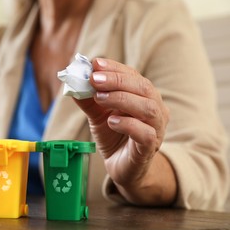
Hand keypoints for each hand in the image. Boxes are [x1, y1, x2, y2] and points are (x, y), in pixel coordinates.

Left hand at [75, 58, 175, 204]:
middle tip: (94, 79)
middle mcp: (154, 109)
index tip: (95, 64)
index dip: (114, 68)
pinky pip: (145, 133)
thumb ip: (88, 100)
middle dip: (117, 80)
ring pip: (147, 108)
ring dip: (121, 99)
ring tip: (99, 97)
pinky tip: (111, 121)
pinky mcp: (150, 147)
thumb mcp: (97, 115)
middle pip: (143, 88)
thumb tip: (74, 82)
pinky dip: (128, 124)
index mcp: (143, 96)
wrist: (122, 166)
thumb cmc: (114, 136)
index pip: (133, 76)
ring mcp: (156, 128)